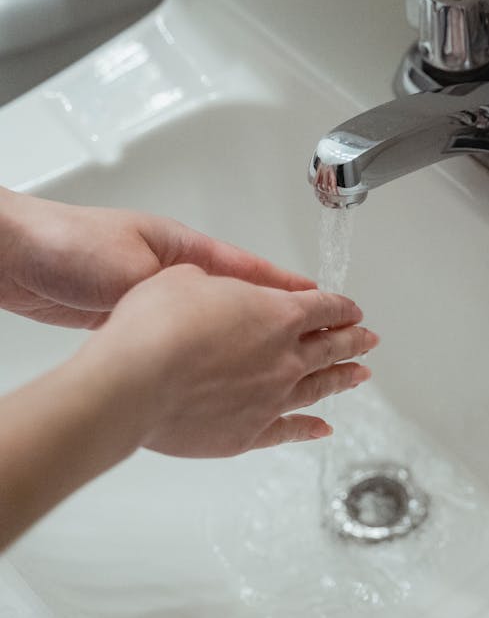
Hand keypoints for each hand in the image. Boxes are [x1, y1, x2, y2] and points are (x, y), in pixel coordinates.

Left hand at [0, 187, 313, 327]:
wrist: (18, 258)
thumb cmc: (70, 247)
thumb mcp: (138, 269)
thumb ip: (180, 294)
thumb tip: (213, 317)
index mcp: (186, 250)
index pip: (254, 271)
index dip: (294, 291)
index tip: (329, 304)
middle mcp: (178, 274)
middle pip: (245, 298)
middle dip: (284, 317)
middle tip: (323, 333)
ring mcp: (158, 298)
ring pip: (220, 322)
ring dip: (252, 338)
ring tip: (285, 358)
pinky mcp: (136, 321)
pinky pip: (190, 339)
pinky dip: (214, 353)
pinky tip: (225, 370)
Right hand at [82, 265, 378, 454]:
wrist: (134, 383)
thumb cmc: (155, 327)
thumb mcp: (185, 280)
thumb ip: (216, 287)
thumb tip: (216, 294)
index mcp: (276, 314)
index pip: (322, 308)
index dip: (340, 307)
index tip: (352, 310)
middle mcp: (284, 359)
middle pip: (331, 348)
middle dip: (353, 341)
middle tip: (369, 340)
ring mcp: (271, 400)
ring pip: (318, 388)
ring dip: (342, 379)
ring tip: (359, 375)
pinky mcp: (250, 434)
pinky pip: (290, 430)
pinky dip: (310, 429)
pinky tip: (323, 428)